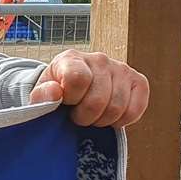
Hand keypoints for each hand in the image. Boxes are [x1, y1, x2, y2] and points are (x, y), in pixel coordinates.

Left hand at [29, 49, 149, 126]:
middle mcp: (99, 59)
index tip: (66, 102)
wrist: (74, 87)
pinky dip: (121, 121)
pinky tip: (108, 116)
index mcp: (72, 58)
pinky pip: (135, 110)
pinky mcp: (139, 82)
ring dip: (101, 120)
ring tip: (92, 115)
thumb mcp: (41, 94)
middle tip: (77, 115)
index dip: (71, 98)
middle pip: (98, 100)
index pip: (78, 79)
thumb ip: (42, 95)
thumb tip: (55, 93)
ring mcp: (122, 69)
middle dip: (85, 116)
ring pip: (116, 108)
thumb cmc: (57, 91)